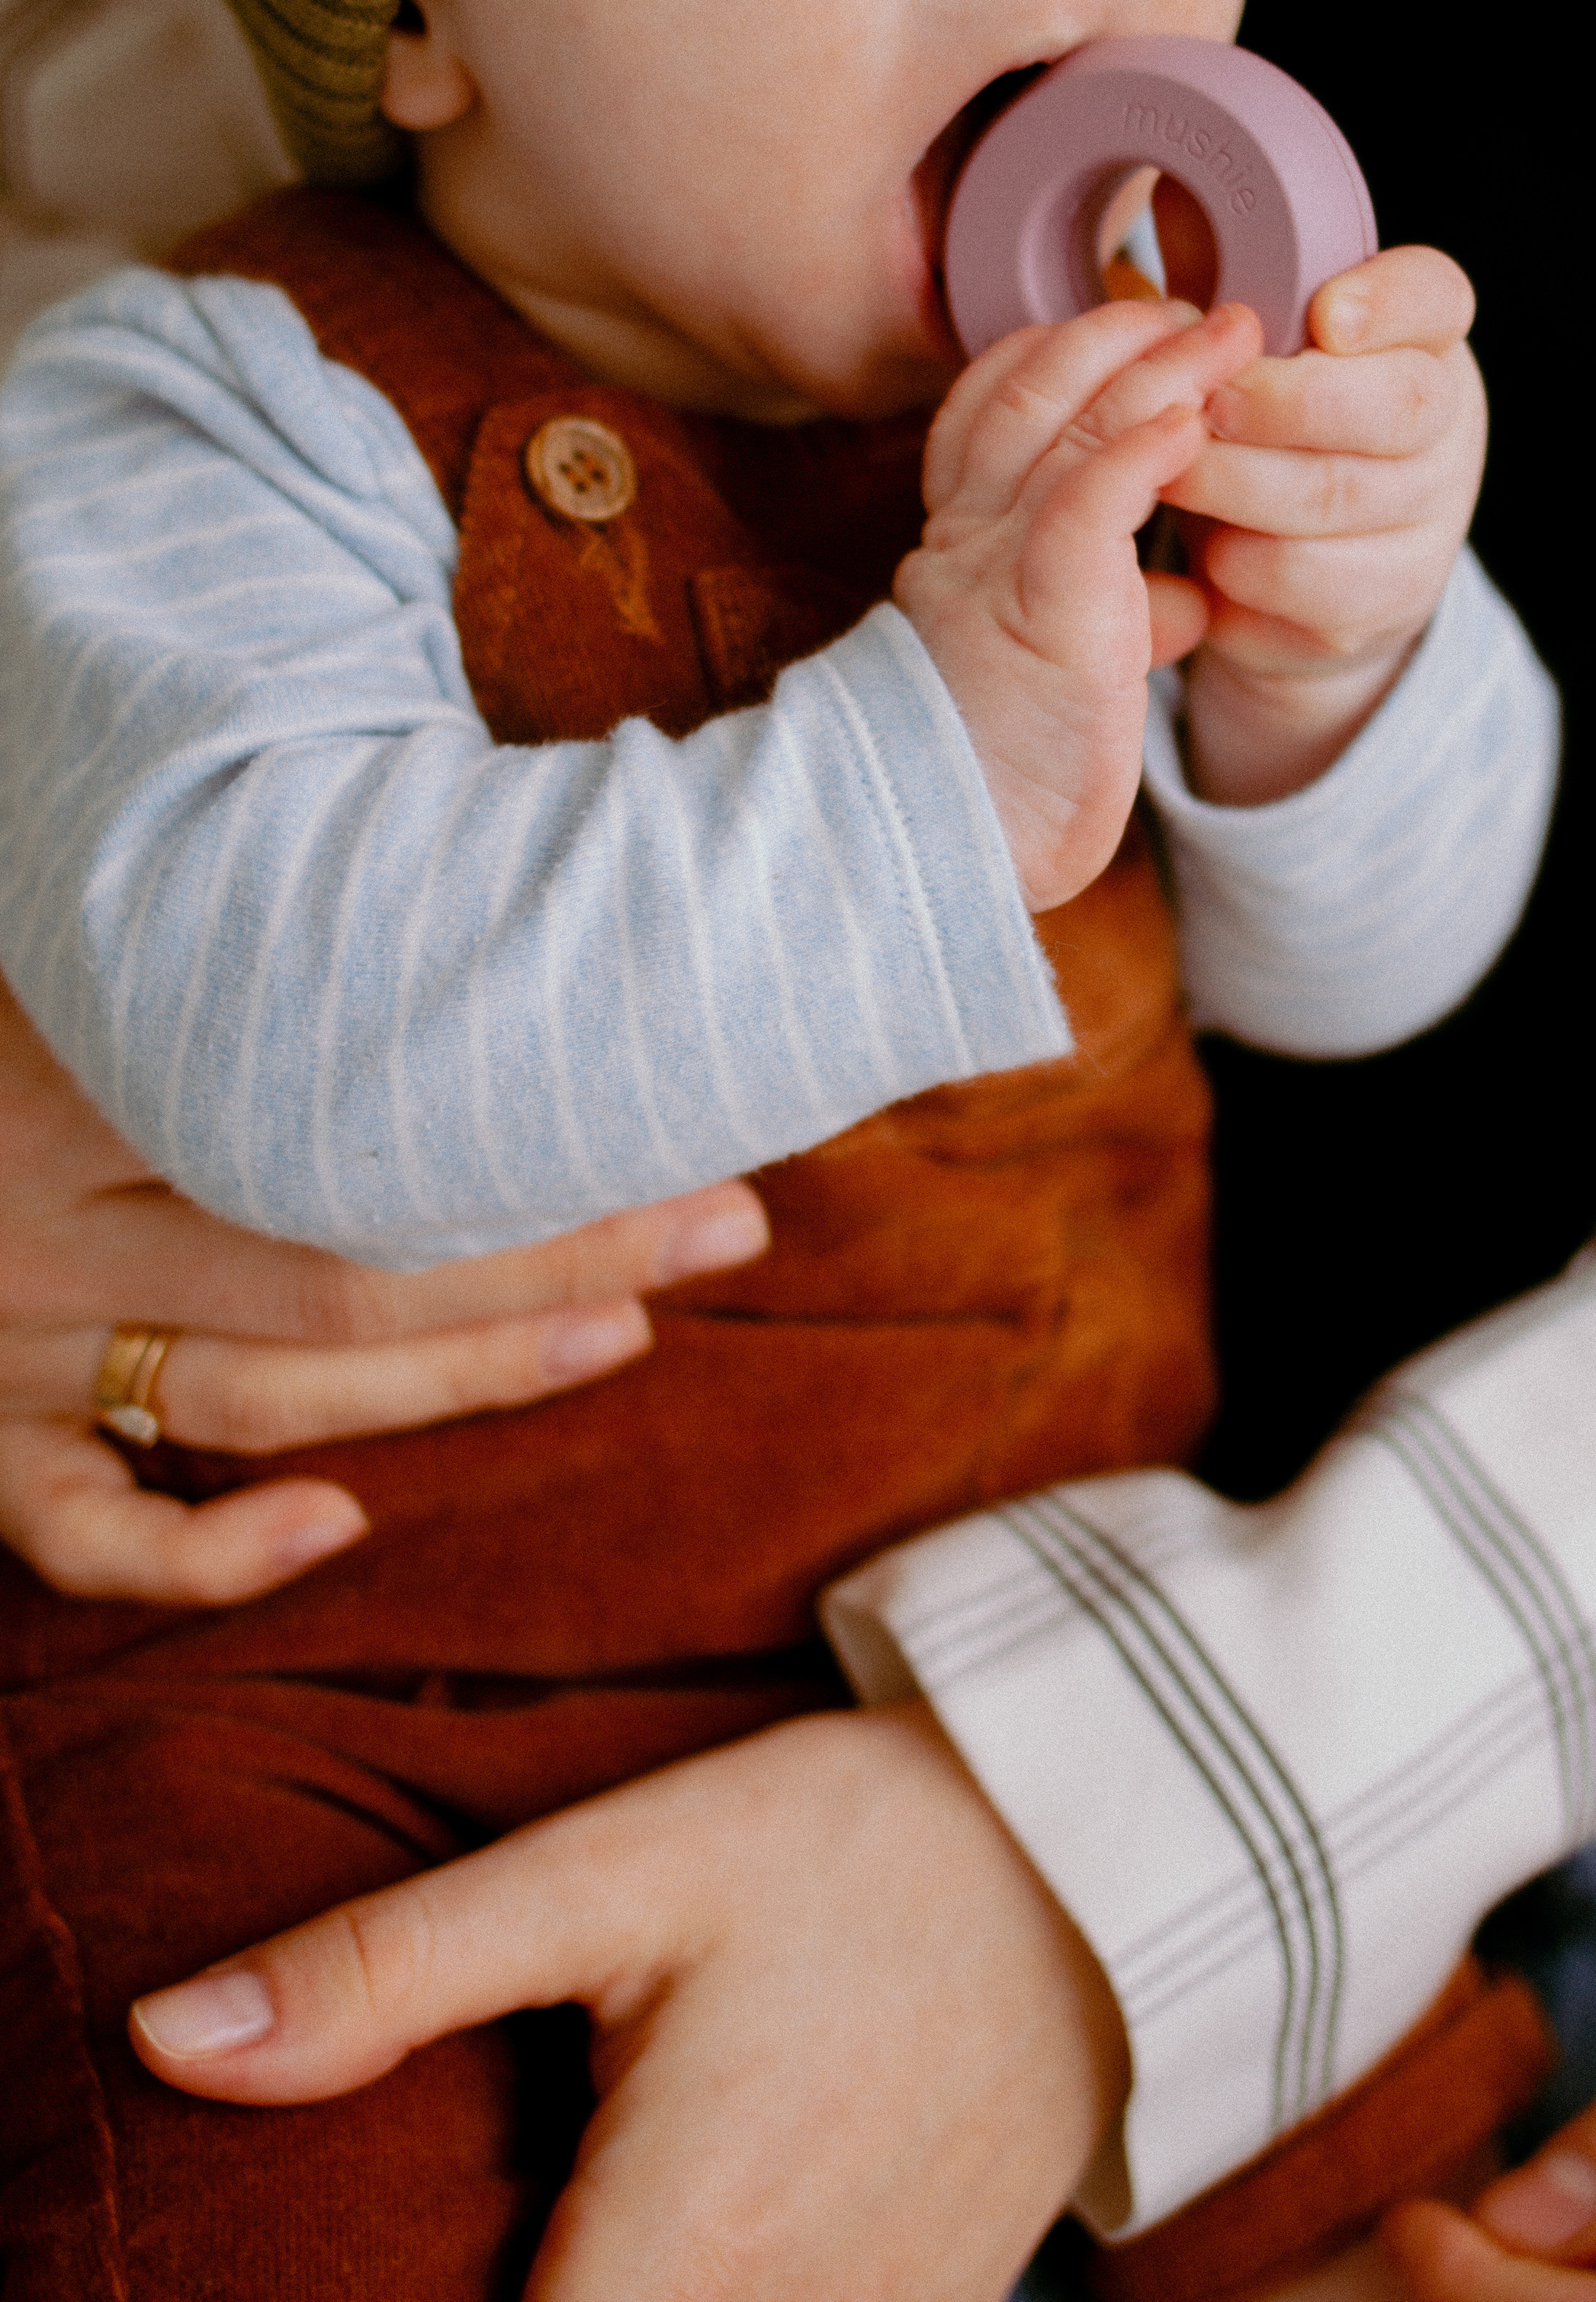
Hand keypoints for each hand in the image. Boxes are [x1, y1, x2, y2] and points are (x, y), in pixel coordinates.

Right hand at [0, 975, 767, 1602]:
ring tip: (619, 1333)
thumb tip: (442, 838)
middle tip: (724, 1222)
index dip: (535, 1139)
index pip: (356, 1128)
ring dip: (455, 1381)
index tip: (681, 1098)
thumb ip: (230, 911)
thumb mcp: (85, 915)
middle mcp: (52, 1215)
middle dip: (556, 1255)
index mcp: (88, 1068)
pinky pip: (83, 1533)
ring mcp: (6, 1341)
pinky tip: (334, 1531)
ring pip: (258, 1395)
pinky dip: (204, 1557)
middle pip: (348, 1268)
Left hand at [127, 1703, 1128, 2301]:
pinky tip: (697, 2211)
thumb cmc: (852, 1846)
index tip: (437, 2230)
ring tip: (596, 2197)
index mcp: (671, 2258)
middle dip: (516, 2292)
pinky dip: (708, 2289)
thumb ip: (390, 1971)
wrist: (1100, 1846)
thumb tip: (175, 2038)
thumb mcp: (616, 1870)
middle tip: (520, 2188)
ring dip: (605, 2291)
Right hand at [896, 294, 1260, 907]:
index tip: (1129, 328)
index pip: (993, 411)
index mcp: (963, 543)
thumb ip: (1113, 614)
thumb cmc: (1003, 770)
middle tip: (1201, 307)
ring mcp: (1002, 563)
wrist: (947, 846)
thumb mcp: (1059, 666)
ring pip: (1068, 427)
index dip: (1057, 356)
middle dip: (1117, 333)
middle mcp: (969, 534)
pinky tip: (1192, 418)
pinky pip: (1088, 502)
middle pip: (1029, 391)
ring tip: (1227, 332)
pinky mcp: (1047, 607)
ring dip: (1155, 366)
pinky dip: (1141, 450)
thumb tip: (1184, 600)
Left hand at [1164, 247, 1484, 804]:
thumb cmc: (1266, 428)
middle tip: (1204, 404)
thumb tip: (1162, 256)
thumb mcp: (1259, 353)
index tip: (1325, 314)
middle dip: (1285, 403)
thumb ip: (1233, 303)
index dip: (1386, 302)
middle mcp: (1445, 427)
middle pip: (1399, 405)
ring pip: (1337, 493)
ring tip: (1168, 470)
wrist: (1298, 568)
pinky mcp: (1388, 599)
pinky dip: (1235, 558)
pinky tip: (1202, 541)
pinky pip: (1302, 574)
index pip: (1434, 296)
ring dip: (1234, 483)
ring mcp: (1428, 519)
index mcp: (1422, 338)